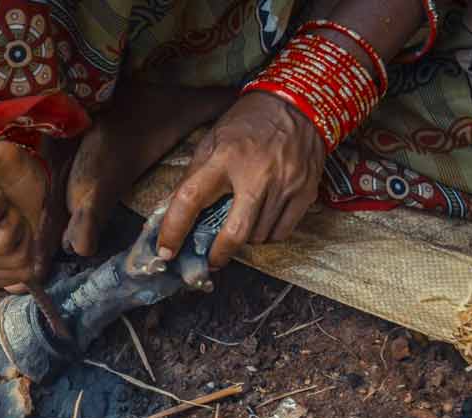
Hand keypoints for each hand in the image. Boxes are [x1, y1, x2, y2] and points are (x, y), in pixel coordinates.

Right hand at [0, 141, 47, 289]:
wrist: (24, 193)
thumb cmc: (12, 172)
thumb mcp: (3, 158)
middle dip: (14, 223)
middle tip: (7, 207)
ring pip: (8, 260)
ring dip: (23, 239)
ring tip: (12, 222)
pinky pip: (12, 277)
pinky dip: (23, 258)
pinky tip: (14, 241)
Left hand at [156, 91, 324, 269]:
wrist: (299, 103)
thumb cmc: (249, 123)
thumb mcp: (213, 140)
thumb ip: (194, 175)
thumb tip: (172, 210)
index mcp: (225, 157)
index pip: (191, 198)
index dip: (174, 229)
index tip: (166, 250)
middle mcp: (256, 173)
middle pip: (235, 233)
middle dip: (218, 255)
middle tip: (209, 260)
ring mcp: (284, 184)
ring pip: (258, 237)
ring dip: (243, 240)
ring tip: (239, 224)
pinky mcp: (305, 192)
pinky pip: (281, 232)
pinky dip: (266, 234)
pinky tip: (260, 221)